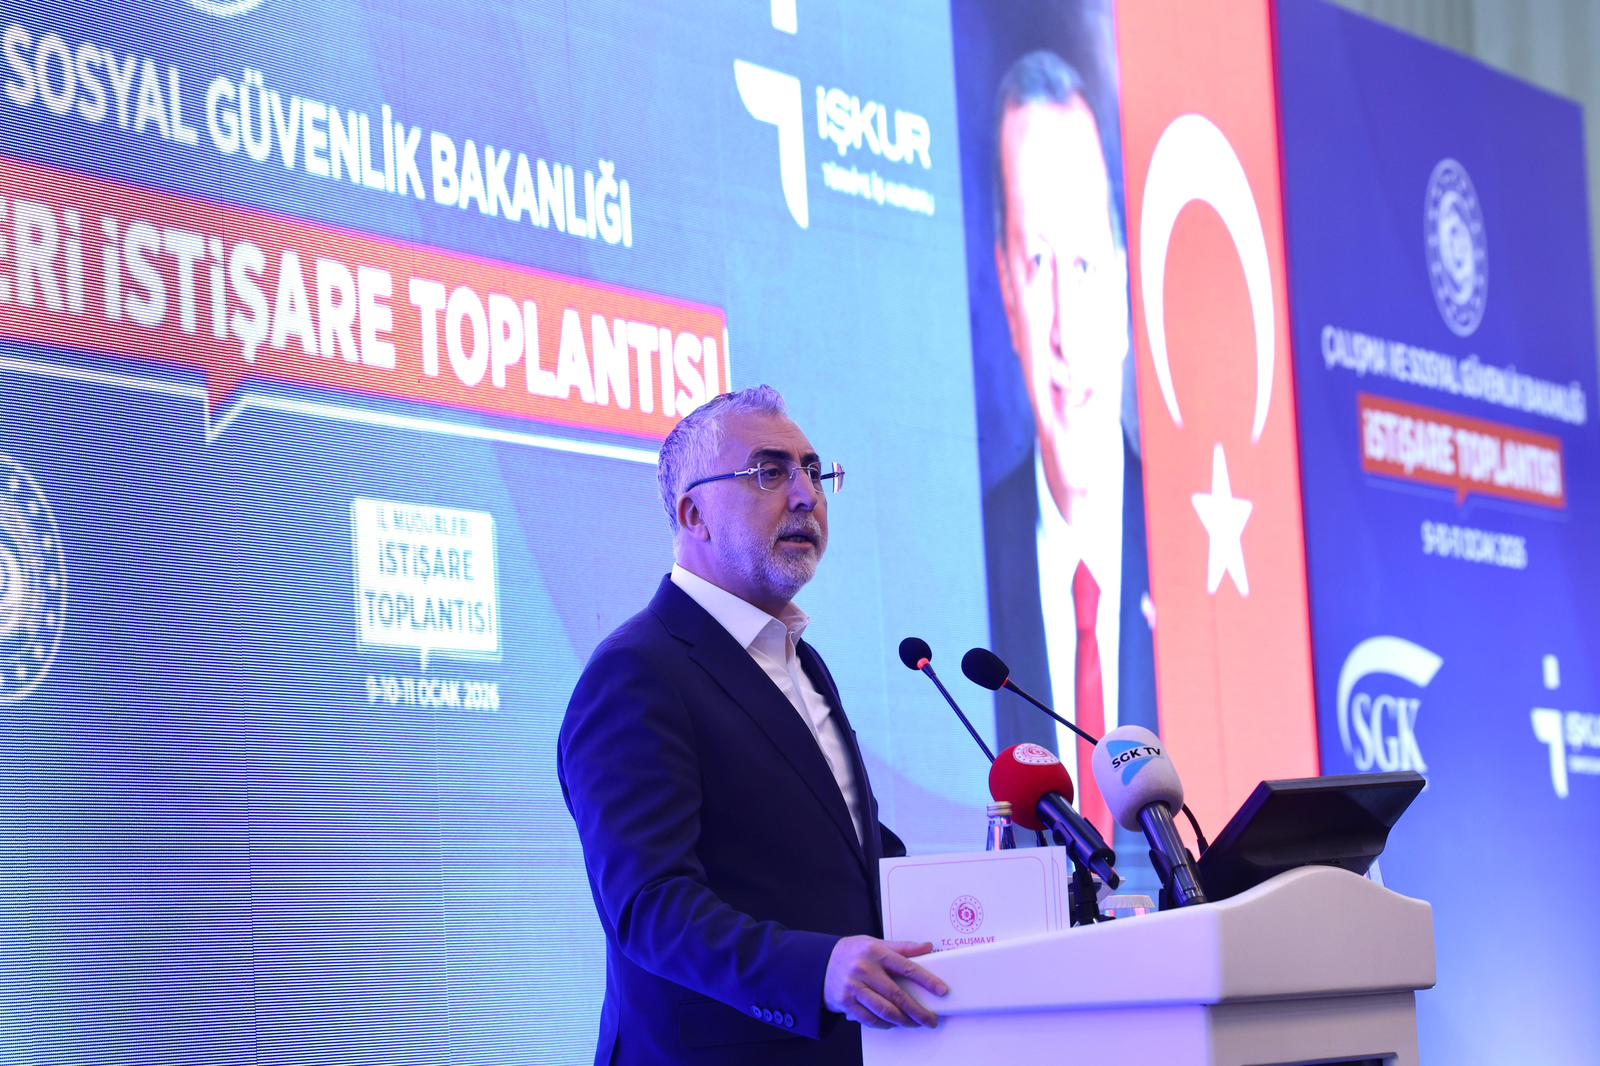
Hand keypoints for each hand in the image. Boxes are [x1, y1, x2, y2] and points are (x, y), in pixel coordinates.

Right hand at [823, 936, 948, 1029]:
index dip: (927, 980)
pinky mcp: (846, 1002)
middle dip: (918, 1011)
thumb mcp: (875, 943)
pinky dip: (884, 1024)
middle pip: (897, 995)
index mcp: (875, 952)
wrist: (820, 963)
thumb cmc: (852, 953)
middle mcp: (864, 969)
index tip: (941, 990)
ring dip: (903, 1021)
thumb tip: (927, 946)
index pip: (907, 967)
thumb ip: (902, 947)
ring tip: (915, 1023)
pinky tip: (894, 1023)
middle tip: (931, 1019)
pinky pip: (869, 1018)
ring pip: (884, 1010)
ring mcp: (854, 987)